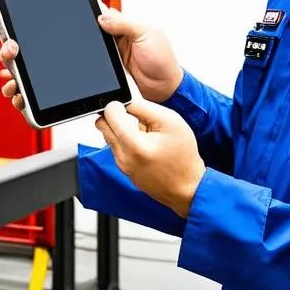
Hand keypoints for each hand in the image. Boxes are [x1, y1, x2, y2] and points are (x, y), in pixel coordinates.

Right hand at [0, 4, 183, 119]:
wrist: (169, 91)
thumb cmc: (163, 61)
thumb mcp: (148, 35)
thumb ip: (124, 25)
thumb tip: (102, 16)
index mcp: (104, 28)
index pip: (67, 15)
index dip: (42, 14)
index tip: (20, 15)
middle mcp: (90, 46)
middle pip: (47, 42)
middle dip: (23, 45)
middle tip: (12, 50)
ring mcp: (87, 67)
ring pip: (48, 66)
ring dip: (24, 70)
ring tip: (12, 76)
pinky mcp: (88, 87)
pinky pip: (61, 87)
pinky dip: (40, 92)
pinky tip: (26, 94)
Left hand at [95, 99, 205, 217]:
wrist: (187, 187)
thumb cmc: (183, 157)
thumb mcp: (171, 122)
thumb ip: (145, 108)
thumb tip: (127, 101)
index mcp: (134, 145)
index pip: (109, 115)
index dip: (118, 105)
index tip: (128, 106)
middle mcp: (123, 157)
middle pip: (102, 124)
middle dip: (115, 116)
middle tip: (135, 118)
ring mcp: (122, 165)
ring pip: (109, 136)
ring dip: (121, 129)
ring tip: (144, 133)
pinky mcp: (123, 170)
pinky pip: (117, 148)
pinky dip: (126, 142)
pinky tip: (144, 145)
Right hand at [97, 6, 182, 102]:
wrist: (164, 85)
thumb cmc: (162, 59)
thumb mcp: (145, 34)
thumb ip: (124, 25)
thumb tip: (103, 18)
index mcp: (133, 26)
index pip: (112, 15)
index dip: (102, 13)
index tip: (94, 14)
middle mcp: (125, 37)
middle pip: (103, 29)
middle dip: (98, 29)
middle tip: (97, 31)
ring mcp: (118, 52)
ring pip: (101, 44)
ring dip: (99, 44)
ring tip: (102, 46)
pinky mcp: (114, 65)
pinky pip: (103, 59)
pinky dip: (100, 57)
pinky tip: (101, 56)